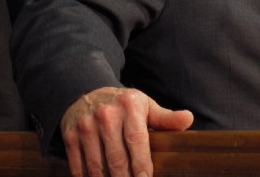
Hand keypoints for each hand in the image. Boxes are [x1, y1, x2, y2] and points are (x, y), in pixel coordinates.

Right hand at [60, 86, 193, 176]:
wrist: (86, 93)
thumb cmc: (124, 105)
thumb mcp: (146, 106)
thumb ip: (166, 118)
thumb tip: (188, 119)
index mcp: (129, 106)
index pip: (137, 141)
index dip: (141, 165)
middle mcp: (106, 116)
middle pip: (117, 158)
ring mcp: (86, 127)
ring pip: (97, 166)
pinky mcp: (71, 137)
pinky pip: (78, 167)